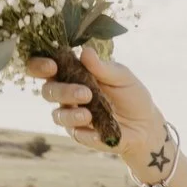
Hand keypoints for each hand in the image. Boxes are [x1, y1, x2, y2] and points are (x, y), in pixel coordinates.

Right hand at [26, 47, 166, 175]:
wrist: (146, 125)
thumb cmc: (131, 95)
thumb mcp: (122, 77)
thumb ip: (102, 67)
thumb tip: (86, 52)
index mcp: (72, 74)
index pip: (45, 68)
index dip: (39, 65)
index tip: (51, 66)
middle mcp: (66, 94)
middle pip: (47, 92)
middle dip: (62, 91)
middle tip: (85, 93)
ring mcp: (72, 115)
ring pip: (57, 115)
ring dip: (71, 114)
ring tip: (89, 114)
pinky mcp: (81, 135)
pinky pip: (76, 134)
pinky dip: (86, 132)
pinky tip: (98, 132)